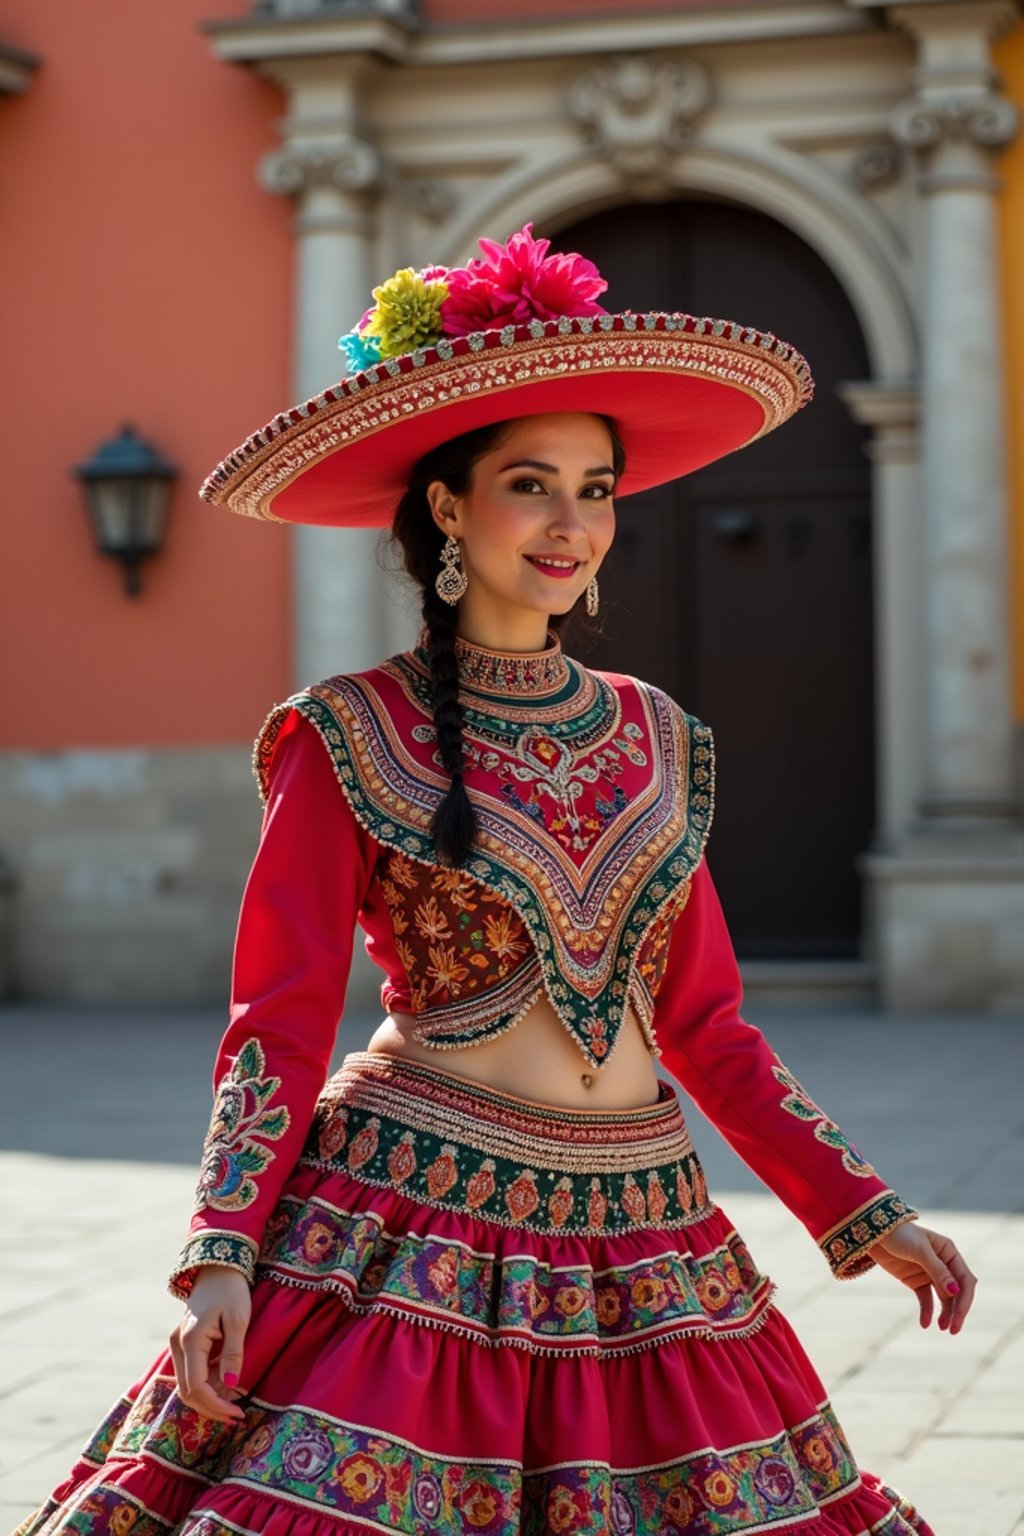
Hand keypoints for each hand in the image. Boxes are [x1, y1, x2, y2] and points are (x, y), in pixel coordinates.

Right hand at [169, 1266, 251, 1423]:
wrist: (217, 1268)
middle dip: (211, 1409)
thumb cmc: (231, 1291)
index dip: (216, 1405)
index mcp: (191, 1340)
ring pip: (186, 1386)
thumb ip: (233, 1353)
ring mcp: (177, 1345)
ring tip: (233, 1405)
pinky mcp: (183, 1344)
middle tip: (236, 1417)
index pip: (197, 1387)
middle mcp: (178, 1346)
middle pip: (188, 1393)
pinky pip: (190, 1373)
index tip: (237, 1414)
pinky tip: (225, 1387)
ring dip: (208, 1399)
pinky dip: (205, 1386)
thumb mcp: (238, 1319)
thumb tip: (231, 1386)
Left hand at [867, 1221, 976, 1333]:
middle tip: (953, 1330)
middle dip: (957, 1310)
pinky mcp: (916, 1281)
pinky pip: (926, 1299)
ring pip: (944, 1298)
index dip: (964, 1299)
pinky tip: (925, 1323)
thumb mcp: (919, 1250)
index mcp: (949, 1252)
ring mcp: (930, 1274)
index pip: (965, 1280)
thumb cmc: (900, 1234)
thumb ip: (937, 1270)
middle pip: (957, 1292)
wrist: (874, 1232)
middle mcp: (944, 1264)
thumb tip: (955, 1290)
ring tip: (943, 1328)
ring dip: (945, 1314)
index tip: (959, 1316)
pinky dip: (927, 1312)